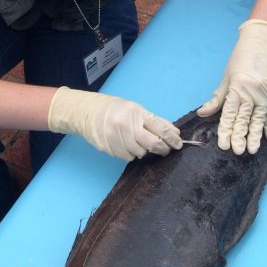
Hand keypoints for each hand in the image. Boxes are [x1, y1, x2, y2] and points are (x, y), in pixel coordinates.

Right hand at [48, 87, 181, 160]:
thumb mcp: (136, 109)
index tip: (179, 145)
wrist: (88, 111)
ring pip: (140, 153)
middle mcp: (126, 124)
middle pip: (152, 143)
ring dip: (144, 151)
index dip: (173, 139)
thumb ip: (155, 120)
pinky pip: (127, 157)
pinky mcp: (108, 146)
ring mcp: (116, 136)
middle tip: (165, 150)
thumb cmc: (116, 109)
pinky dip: (131, 153)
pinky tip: (127, 146)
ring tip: (140, 144)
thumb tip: (174, 132)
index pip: (161, 128)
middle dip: (162, 149)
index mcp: (136, 112)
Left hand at [197, 19, 266, 154]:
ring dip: (256, 135)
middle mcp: (251, 92)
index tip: (224, 144)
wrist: (260, 45)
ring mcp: (265, 93)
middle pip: (245, 118)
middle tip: (239, 151)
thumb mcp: (225, 79)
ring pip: (259, 118)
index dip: (227, 129)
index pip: (230, 113)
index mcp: (237, 88)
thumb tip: (202, 113)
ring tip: (253, 149)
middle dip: (241, 136)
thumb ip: (217, 99)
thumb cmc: (239, 61)